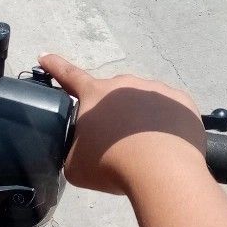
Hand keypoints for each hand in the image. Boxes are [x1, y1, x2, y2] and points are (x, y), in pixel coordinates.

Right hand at [37, 54, 206, 196]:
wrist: (162, 170)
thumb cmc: (111, 165)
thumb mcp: (74, 165)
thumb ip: (74, 149)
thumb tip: (83, 148)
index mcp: (94, 95)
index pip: (68, 75)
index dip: (55, 66)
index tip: (45, 56)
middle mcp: (124, 85)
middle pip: (112, 98)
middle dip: (112, 115)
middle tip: (116, 144)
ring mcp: (156, 89)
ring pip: (143, 103)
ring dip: (141, 120)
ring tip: (145, 150)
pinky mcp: (181, 101)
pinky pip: (169, 111)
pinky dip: (166, 125)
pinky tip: (166, 146)